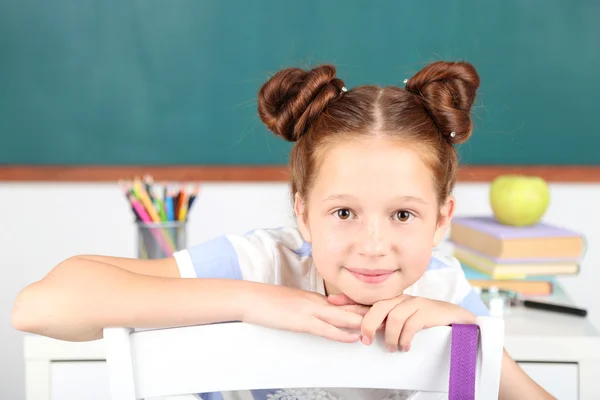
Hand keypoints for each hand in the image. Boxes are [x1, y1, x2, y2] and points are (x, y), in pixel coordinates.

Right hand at [241, 283, 369, 342]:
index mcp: (315, 299)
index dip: (365, 308)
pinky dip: (341, 332)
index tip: (381, 311)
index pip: (346, 303)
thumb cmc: (268, 302)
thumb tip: (321, 317)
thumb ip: (309, 310)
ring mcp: (309, 310)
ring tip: (380, 328)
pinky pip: (325, 328)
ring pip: (343, 317)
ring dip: (362, 323)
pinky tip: (353, 336)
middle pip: (350, 307)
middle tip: (391, 317)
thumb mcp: (293, 305)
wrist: (250, 297)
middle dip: (371, 313)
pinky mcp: (301, 320)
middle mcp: (316, 302)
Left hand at [328, 293, 475, 351]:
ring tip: (391, 348)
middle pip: (379, 306)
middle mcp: (402, 299)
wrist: (457, 320)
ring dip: (389, 336)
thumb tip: (363, 330)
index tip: (331, 302)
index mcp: (393, 300)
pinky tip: (405, 347)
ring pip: (394, 316)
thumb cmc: (427, 321)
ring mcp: (415, 303)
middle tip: (364, 340)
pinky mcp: (428, 311)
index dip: (349, 299)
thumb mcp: (403, 320)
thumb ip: (385, 322)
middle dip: (367, 323)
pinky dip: (405, 337)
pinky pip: (411, 324)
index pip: (368, 299)